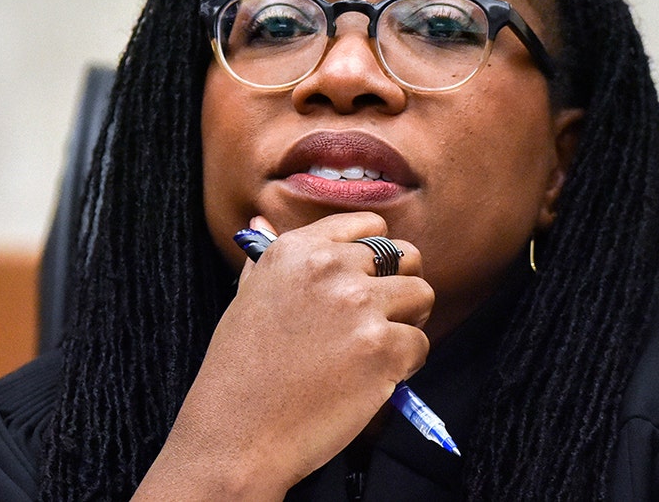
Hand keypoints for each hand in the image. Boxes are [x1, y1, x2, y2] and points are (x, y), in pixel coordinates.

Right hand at [134, 212, 433, 499]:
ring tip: (376, 351)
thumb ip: (266, 259)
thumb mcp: (246, 299)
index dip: (377, 255)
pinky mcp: (382, 347)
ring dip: (407, 323)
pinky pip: (421, 343)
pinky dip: (406, 365)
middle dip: (400, 285)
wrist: (237, 435)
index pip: (368, 226)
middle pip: (405, 255)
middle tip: (379, 320)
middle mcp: (329, 268)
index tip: (369, 281)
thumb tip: (261, 222)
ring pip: (421, 295)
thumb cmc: (239, 373)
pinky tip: (372, 380)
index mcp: (296, 249)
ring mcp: (358, 306)